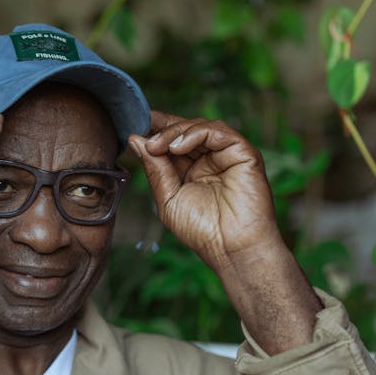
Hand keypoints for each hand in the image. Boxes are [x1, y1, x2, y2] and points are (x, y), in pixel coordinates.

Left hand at [128, 112, 282, 271]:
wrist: (230, 248)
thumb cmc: (202, 230)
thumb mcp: (168, 198)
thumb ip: (155, 169)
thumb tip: (135, 140)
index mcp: (191, 170)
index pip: (172, 141)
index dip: (154, 130)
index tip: (132, 126)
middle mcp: (210, 159)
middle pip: (185, 130)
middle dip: (161, 128)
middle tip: (141, 132)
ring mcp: (227, 155)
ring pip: (200, 127)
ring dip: (174, 131)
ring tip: (156, 145)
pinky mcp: (244, 153)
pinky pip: (218, 132)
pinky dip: (195, 133)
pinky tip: (176, 147)